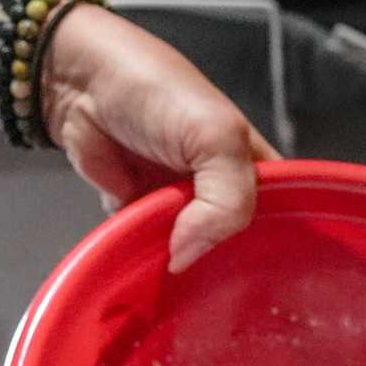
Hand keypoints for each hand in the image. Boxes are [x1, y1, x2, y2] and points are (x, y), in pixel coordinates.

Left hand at [43, 4, 278, 272]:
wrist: (83, 82)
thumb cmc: (157, 92)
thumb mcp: (216, 136)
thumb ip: (227, 202)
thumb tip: (188, 256)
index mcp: (254, 166)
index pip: (281, 218)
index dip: (273, 246)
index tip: (256, 272)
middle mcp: (220, 188)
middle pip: (232, 244)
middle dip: (219, 262)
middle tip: (208, 283)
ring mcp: (178, 202)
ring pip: (187, 250)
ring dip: (175, 261)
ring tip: (171, 278)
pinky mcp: (138, 210)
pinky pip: (146, 248)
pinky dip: (139, 255)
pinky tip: (140, 266)